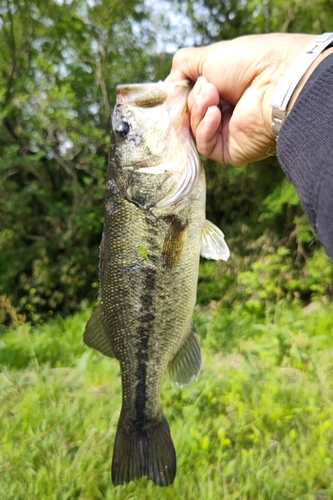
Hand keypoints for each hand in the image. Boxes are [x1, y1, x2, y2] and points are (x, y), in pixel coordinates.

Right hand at [166, 33, 315, 166]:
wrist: (276, 83)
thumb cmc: (248, 64)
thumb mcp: (207, 56)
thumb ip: (182, 67)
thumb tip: (168, 86)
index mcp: (221, 89)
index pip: (188, 97)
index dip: (180, 94)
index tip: (176, 88)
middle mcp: (224, 112)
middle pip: (188, 113)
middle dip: (193, 98)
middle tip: (209, 87)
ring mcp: (227, 133)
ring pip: (193, 129)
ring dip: (199, 110)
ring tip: (214, 96)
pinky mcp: (229, 151)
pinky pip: (204, 145)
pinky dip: (205, 128)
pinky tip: (216, 114)